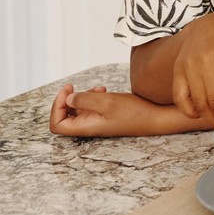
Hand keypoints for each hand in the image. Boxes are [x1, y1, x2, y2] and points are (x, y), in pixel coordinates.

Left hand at [49, 83, 166, 136]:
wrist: (156, 117)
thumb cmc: (134, 112)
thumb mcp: (107, 102)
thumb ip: (84, 100)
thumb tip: (68, 99)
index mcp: (86, 127)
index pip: (57, 124)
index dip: (56, 108)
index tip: (67, 93)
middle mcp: (89, 126)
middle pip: (64, 116)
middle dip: (66, 100)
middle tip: (72, 87)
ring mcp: (97, 121)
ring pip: (77, 110)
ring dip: (80, 97)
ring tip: (94, 88)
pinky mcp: (106, 116)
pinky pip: (90, 107)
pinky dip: (92, 97)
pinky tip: (103, 90)